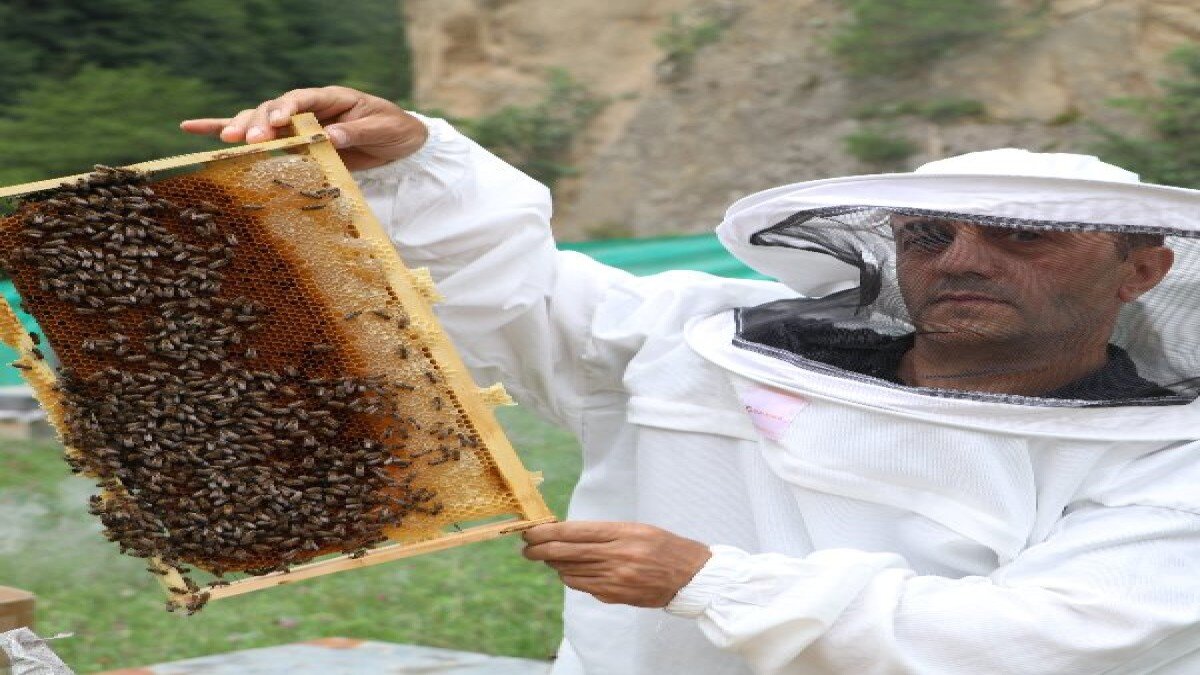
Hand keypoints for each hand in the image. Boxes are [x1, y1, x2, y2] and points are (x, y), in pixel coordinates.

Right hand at [180, 86, 428, 169]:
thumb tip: (330, 137)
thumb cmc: (393, 130)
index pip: (301, 99)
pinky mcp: (291, 139)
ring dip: (242, 129)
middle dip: (258, 123)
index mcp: (331, 99)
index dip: (285, 109)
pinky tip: (192, 128)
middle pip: (274, 109)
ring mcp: (296, 122)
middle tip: (246, 140)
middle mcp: (308, 108)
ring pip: (259, 120)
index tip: (276, 123)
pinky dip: (224, 130)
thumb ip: (356, 133)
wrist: (400, 140)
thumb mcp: (382, 130)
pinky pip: (257, 134)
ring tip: (227, 141)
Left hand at [522, 521, 711, 607]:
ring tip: (550, 558)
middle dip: (539, 550)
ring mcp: (615, 579)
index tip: (530, 532)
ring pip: (569, 572)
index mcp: (622, 533)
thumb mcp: (637, 529)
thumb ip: (604, 532)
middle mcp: (616, 556)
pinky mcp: (615, 595)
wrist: (690, 576)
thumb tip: (567, 534)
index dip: (546, 532)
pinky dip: (571, 578)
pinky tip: (572, 572)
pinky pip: (582, 586)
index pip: (573, 532)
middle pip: (564, 553)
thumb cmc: (664, 547)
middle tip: (526, 548)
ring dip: (555, 565)